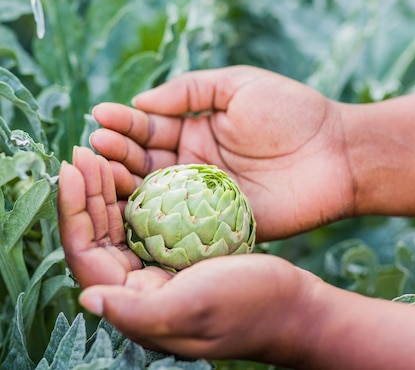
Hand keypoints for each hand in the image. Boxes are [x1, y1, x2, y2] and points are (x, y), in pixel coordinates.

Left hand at [58, 143, 317, 364]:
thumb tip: (87, 299)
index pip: (85, 254)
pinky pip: (147, 215)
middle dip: (87, 192)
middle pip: (98, 233)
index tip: (72, 168)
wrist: (294, 306)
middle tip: (86, 150)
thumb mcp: (192, 310)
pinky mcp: (179, 249)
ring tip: (103, 152)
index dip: (73, 211)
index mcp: (135, 301)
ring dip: (108, 187)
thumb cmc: (248, 308)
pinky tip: (137, 166)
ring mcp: (159, 264)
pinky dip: (137, 189)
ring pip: (120, 221)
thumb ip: (137, 312)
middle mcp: (139, 283)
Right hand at [90, 65, 354, 240]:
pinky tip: (128, 208)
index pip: (149, 126)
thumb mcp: (236, 84)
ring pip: (154, 191)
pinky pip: (178, 222)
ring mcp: (202, 195)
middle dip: (118, 151)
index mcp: (195, 129)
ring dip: (126, 181)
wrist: (336, 152)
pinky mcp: (218, 223)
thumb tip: (140, 100)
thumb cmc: (290, 111)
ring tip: (102, 169)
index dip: (125, 121)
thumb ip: (188, 91)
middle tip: (96, 145)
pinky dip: (152, 217)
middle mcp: (192, 163)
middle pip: (144, 160)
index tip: (100, 115)